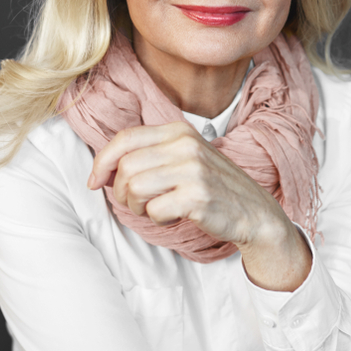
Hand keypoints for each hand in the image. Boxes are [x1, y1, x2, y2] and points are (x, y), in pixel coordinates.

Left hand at [88, 121, 311, 290]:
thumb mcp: (183, 158)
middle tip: (137, 203)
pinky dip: (157, 220)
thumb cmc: (212, 187)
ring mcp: (192, 169)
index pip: (125, 138)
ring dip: (137, 207)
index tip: (95, 181)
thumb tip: (102, 170)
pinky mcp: (197, 196)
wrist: (255, 212)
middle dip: (121, 191)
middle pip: (125, 166)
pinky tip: (174, 216)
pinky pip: (154, 210)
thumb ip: (148, 156)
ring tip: (157, 209)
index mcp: (178, 131)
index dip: (102, 161)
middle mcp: (185, 144)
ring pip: (134, 188)